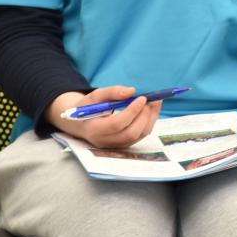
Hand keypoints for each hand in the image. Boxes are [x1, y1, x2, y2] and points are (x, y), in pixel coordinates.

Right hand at [46, 86, 161, 148]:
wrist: (82, 123)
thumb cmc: (88, 108)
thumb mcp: (95, 96)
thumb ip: (111, 92)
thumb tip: (132, 91)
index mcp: (94, 129)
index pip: (116, 124)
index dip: (132, 111)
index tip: (142, 98)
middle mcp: (105, 141)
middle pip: (130, 133)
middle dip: (144, 116)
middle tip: (151, 100)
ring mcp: (115, 145)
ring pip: (139, 135)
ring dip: (150, 118)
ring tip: (154, 102)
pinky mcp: (124, 145)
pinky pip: (141, 135)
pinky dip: (149, 122)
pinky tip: (151, 109)